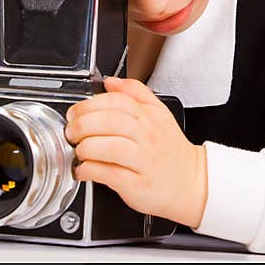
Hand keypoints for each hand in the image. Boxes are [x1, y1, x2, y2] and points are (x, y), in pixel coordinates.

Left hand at [64, 76, 206, 227]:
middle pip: (109, 121)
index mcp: (149, 116)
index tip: (76, 112)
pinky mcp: (136, 183)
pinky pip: (108, 174)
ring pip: (108, 147)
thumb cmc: (171, 151)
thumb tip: (110, 82)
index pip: (116, 101)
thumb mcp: (160, 114)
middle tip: (72, 131)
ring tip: (79, 150)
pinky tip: (84, 169)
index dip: (89, 105)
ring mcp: (143, 160)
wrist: (192, 182)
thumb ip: (135, 93)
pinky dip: (89, 170)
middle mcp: (147, 136)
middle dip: (82, 125)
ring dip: (85, 148)